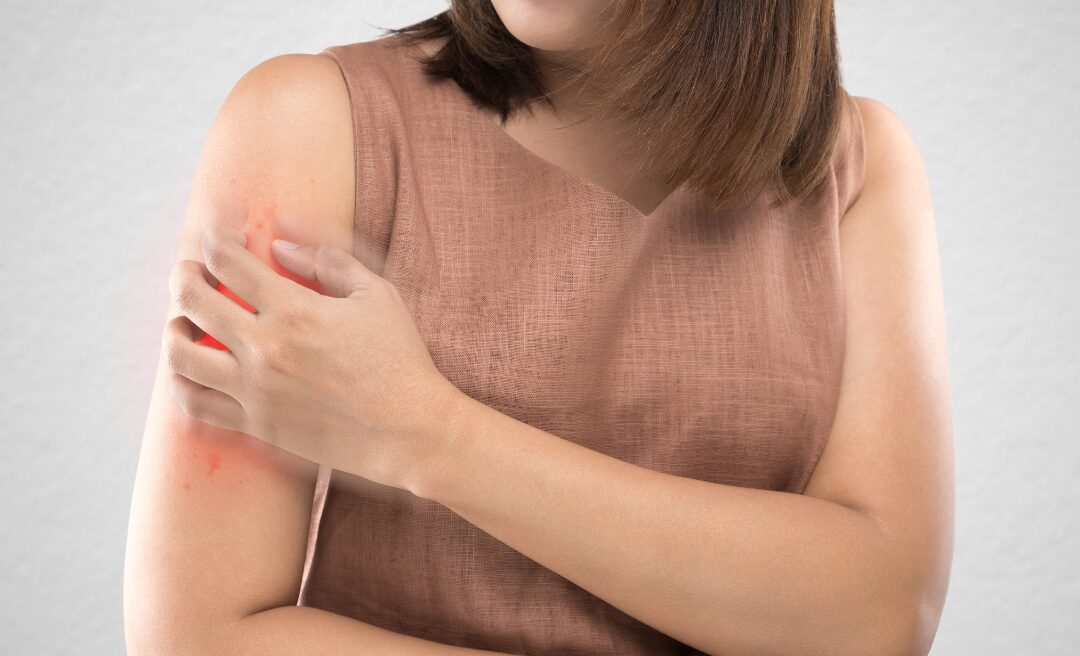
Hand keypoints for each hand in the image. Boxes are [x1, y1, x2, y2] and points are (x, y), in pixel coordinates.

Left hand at [163, 224, 454, 489]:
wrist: (409, 431)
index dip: (215, 238)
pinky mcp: (256, 425)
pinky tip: (193, 370)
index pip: (228, 261)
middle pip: (192, 300)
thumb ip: (327, 260)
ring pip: (180, 355)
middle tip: (190, 271)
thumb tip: (279, 245)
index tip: (218, 235)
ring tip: (184, 322)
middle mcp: (265, 348)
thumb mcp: (376, 295)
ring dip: (175, 329)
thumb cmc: (400, 359)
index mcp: (294, 310)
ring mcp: (255, 391)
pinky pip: (195, 404)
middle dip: (184, 275)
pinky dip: (183, 382)